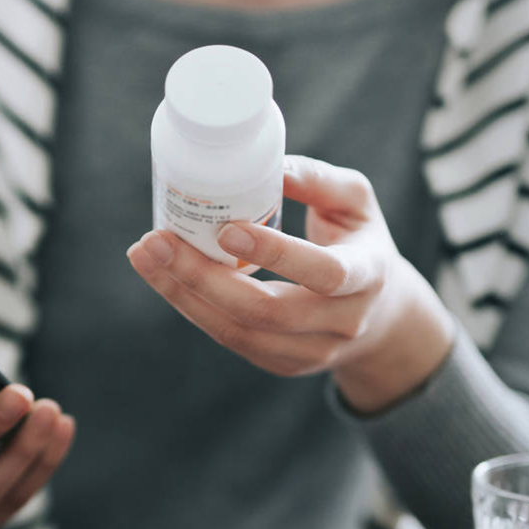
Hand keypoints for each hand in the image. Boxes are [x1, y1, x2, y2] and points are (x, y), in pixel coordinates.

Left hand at [127, 154, 454, 411]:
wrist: (382, 315)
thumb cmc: (361, 242)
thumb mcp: (356, 201)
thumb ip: (317, 179)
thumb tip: (266, 163)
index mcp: (368, 276)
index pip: (325, 273)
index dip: (275, 254)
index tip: (227, 228)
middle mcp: (342, 323)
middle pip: (266, 311)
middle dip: (203, 277)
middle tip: (157, 241)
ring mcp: (311, 352)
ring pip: (238, 331)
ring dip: (183, 294)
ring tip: (146, 255)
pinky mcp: (283, 364)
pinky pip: (230, 338)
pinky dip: (192, 307)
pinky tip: (165, 276)